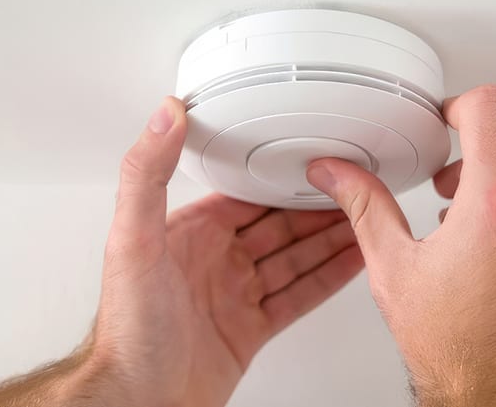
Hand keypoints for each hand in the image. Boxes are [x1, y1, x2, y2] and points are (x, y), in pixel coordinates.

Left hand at [73, 97, 363, 406]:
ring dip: (330, 240)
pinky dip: (328, 278)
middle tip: (352, 191)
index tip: (310, 163)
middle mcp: (217, 261)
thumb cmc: (130, 327)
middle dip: (317, 209)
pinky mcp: (253, 326)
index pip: (248, 196)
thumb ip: (147, 175)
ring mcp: (237, 295)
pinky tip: (350, 262)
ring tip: (364, 221)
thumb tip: (163, 116)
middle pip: (280, 226)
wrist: (142, 398)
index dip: (282, 180)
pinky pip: (300, 295)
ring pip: (295, 258)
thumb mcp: (133, 239)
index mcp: (193, 234)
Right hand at [306, 85, 495, 406]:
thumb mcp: (395, 268)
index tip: (451, 118)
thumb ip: (366, 206)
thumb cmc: (456, 350)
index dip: (463, 104)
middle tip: (449, 199)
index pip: (489, 110)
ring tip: (477, 242)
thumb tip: (336, 174)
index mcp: (493, 206)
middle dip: (475, 167)